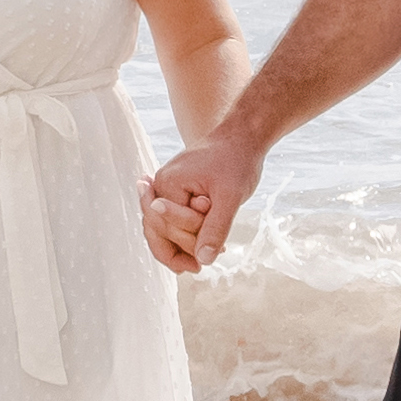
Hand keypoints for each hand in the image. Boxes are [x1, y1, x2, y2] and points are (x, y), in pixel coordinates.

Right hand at [138, 134, 250, 273]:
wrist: (242, 138)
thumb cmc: (236, 161)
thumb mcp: (230, 197)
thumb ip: (215, 229)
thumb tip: (202, 262)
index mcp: (167, 184)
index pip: (169, 227)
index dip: (192, 242)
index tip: (220, 249)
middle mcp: (160, 186)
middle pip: (158, 231)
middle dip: (183, 248)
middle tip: (207, 263)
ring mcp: (165, 190)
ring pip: (161, 229)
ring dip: (181, 246)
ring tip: (203, 261)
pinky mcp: (175, 193)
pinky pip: (170, 221)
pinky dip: (183, 235)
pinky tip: (199, 249)